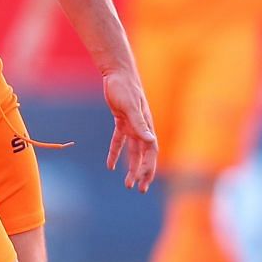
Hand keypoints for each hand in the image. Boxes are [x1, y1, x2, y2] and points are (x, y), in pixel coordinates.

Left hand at [102, 66, 157, 191]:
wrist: (117, 72)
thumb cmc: (125, 87)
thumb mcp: (130, 106)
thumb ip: (139, 124)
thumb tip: (151, 141)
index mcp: (146, 125)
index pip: (150, 151)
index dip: (147, 167)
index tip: (141, 182)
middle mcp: (142, 127)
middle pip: (145, 155)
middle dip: (143, 173)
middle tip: (138, 189)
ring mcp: (132, 125)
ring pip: (133, 151)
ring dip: (131, 167)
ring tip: (127, 184)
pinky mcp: (122, 121)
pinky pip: (119, 141)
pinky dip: (115, 153)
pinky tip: (110, 165)